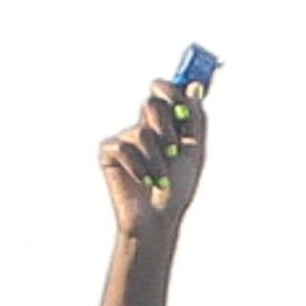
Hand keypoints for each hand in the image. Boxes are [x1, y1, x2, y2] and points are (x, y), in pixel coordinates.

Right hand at [98, 79, 207, 239]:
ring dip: (157, 161)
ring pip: (142, 132)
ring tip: (162, 182)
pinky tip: (145, 183)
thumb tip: (196, 86)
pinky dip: (139, 168)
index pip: (163, 91)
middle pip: (152, 104)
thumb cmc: (178, 189)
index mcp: (166, 123)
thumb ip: (196, 119)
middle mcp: (144, 125)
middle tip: (173, 151)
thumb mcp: (194, 152)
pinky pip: (124, 148)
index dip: (170, 90)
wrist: (158, 219)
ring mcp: (125, 138)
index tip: (179, 103)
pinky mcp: (109, 152)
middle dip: (166, 129)